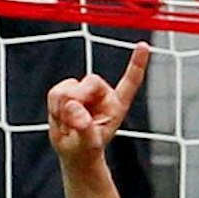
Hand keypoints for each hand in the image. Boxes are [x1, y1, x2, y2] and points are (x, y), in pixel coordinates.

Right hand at [48, 42, 148, 163]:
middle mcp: (101, 93)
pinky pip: (55, 92)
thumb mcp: (88, 143)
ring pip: (68, 89)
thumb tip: (75, 107)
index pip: (130, 82)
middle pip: (90, 82)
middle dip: (79, 99)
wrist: (73, 152)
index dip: (137, 63)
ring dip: (64, 110)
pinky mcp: (67, 90)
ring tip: (70, 125)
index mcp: (116, 104)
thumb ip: (83, 126)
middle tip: (75, 122)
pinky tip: (61, 118)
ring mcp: (83, 90)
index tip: (144, 45)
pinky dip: (54, 108)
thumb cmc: (87, 149)